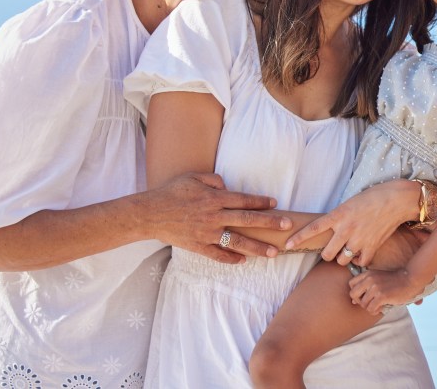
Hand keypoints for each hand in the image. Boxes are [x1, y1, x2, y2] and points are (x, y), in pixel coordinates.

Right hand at [141, 172, 289, 263]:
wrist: (149, 213)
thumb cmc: (171, 192)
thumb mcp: (193, 177)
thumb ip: (214, 179)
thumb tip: (227, 186)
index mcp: (214, 199)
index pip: (244, 200)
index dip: (261, 202)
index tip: (275, 204)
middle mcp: (214, 216)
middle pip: (247, 220)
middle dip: (269, 223)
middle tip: (287, 226)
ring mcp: (207, 233)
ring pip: (237, 242)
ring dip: (257, 247)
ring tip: (274, 253)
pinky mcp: (198, 246)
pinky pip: (218, 254)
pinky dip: (231, 258)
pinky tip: (243, 261)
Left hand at [285, 179, 417, 265]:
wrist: (396, 200)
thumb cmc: (373, 197)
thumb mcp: (350, 203)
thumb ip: (339, 217)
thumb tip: (330, 228)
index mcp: (338, 215)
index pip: (313, 228)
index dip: (299, 238)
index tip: (287, 245)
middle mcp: (346, 229)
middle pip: (326, 254)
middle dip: (327, 254)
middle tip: (332, 250)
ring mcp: (358, 240)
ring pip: (341, 260)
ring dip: (343, 257)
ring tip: (349, 250)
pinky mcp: (371, 247)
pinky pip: (359, 262)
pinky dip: (360, 260)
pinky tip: (363, 252)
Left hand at [348, 267, 424, 313]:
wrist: (410, 279)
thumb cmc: (394, 280)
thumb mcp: (378, 278)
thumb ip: (365, 286)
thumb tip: (352, 301)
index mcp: (367, 273)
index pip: (351, 284)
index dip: (356, 292)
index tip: (365, 296)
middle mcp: (369, 279)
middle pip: (353, 294)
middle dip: (360, 301)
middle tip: (370, 302)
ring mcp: (375, 287)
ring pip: (363, 304)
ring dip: (370, 307)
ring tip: (378, 305)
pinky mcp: (381, 296)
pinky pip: (371, 309)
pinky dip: (375, 311)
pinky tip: (382, 308)